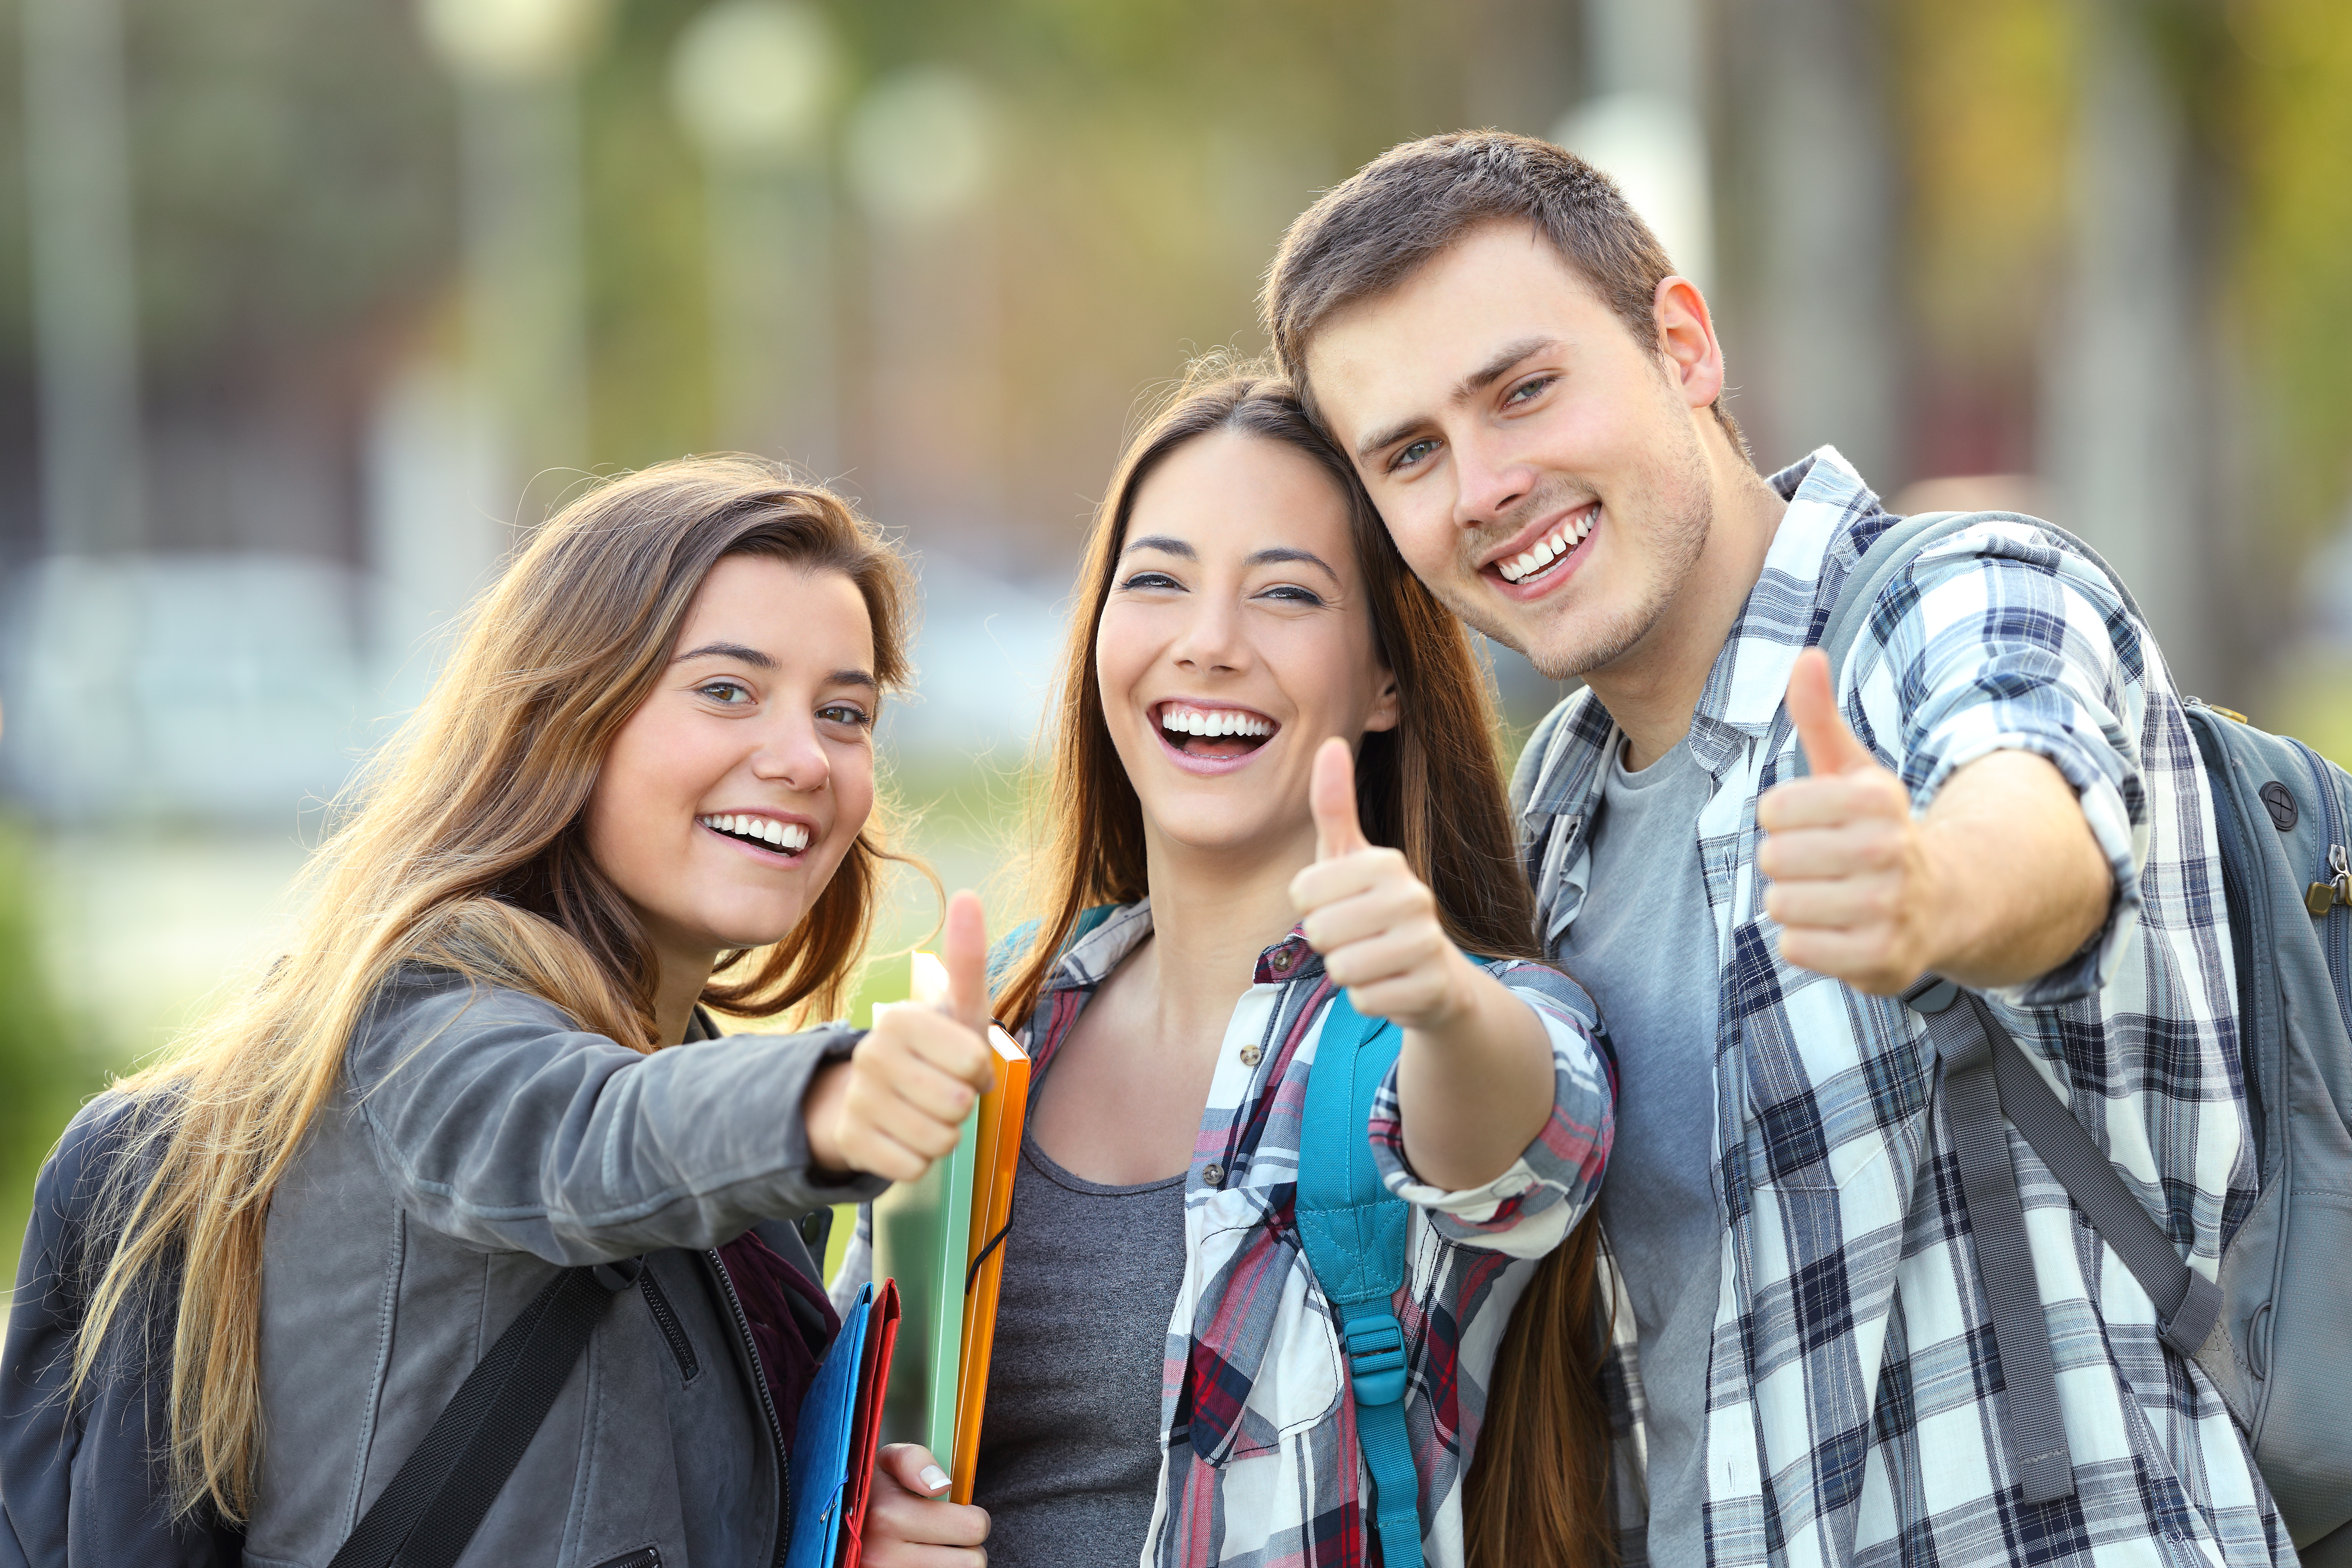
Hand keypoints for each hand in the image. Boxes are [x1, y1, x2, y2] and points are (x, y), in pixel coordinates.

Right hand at [804, 891, 995, 1181]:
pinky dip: (919, 1160)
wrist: (870, 1094)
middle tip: (943, 1090)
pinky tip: (903, 1136)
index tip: (963, 1061)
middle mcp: (872, 1054)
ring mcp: (857, 1099)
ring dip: (944, 1134)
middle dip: (962, 1105)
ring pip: (939, 1141)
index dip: (980, 1071)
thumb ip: (967, 959)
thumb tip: (969, 895)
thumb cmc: (933, 1049)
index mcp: (901, 1018)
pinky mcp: (851, 1142)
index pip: (975, 1063)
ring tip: (925, 1112)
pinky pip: (913, 1167)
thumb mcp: (958, 1009)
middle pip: (958, 1105)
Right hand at [862, 1444, 989, 1566]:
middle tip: (948, 1537)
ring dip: (952, 1565)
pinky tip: (923, 1564)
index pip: (972, 1528)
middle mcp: (885, 1555)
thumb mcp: (884, 1462)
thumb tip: (941, 1485)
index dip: (972, 1518)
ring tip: (934, 1551)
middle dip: (966, 1548)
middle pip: (972, 1563)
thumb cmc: (866, 1494)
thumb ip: (914, 1460)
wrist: (831, 1528)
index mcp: (889, 1516)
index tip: (957, 1515)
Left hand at [1288, 737, 1476, 1030]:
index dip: (1310, 906)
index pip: (1303, 891)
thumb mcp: (1350, 857)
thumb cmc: (1375, 908)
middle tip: (1356, 937)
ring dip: (1348, 972)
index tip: (1339, 904)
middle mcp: (1413, 897)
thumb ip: (1334, 804)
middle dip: (1328, 943)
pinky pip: (1364, 1000)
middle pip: (1320, 932)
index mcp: (1386, 862)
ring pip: (1341, 969)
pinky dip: (1369, 998)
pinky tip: (1390, 984)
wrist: (1433, 975)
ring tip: (1373, 960)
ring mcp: (1426, 944)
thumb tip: (1330, 743)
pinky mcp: (1430, 989)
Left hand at [1756, 649, 1939, 994]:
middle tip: (1827, 866)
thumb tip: (1805, 655)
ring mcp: (1888, 907)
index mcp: (1877, 797)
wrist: (1945, 901)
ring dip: (1795, 903)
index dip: (1783, 818)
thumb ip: (1819, 716)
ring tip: (1834, 897)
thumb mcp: (1852, 770)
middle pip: (1774, 857)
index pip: (1773, 807)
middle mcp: (1889, 850)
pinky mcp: (1882, 959)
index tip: (1816, 823)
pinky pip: (1796, 947)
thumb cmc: (1877, 830)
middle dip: (1788, 863)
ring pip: (1781, 903)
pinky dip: (1807, 943)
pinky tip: (1840, 931)